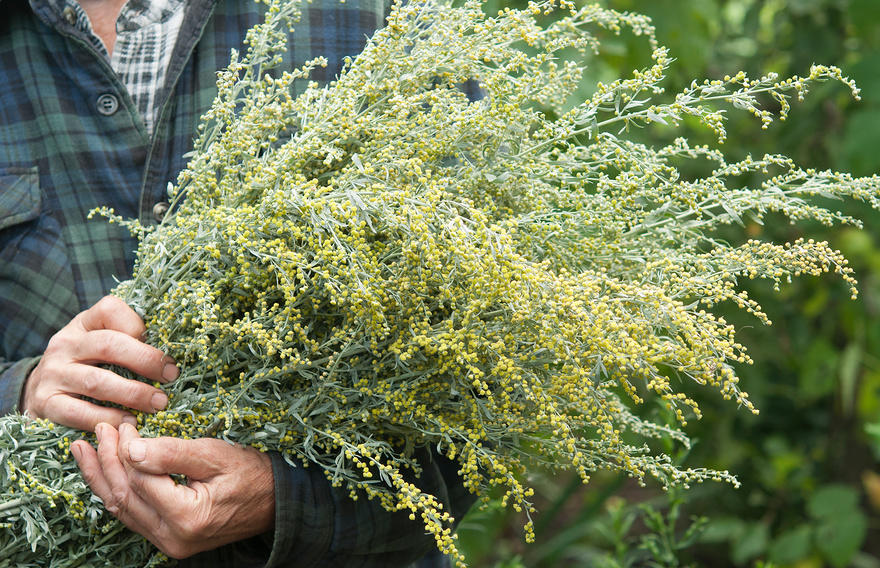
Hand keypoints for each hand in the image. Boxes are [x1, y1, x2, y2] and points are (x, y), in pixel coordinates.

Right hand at [21, 295, 177, 430]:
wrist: (40, 391)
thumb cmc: (87, 365)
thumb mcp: (102, 343)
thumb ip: (130, 340)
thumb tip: (171, 354)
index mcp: (83, 324)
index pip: (110, 310)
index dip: (138, 326)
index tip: (164, 347)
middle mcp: (65, 345)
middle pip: (109, 345)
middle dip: (146, 361)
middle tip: (171, 376)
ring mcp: (52, 374)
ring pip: (97, 382)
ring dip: (133, 394)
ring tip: (158, 403)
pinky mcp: (46, 403)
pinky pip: (79, 412)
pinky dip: (108, 418)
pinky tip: (129, 422)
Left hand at [71, 423, 274, 558]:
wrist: (275, 501)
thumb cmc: (252, 473)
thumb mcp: (216, 455)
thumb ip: (173, 452)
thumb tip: (132, 448)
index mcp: (187, 517)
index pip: (140, 479)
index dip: (126, 449)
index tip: (125, 422)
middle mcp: (173, 538)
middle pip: (124, 496)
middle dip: (106, 460)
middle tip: (100, 429)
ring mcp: (169, 543)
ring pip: (122, 509)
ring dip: (100, 478)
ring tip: (82, 450)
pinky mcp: (168, 539)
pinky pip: (132, 516)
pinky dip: (114, 492)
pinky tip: (102, 474)